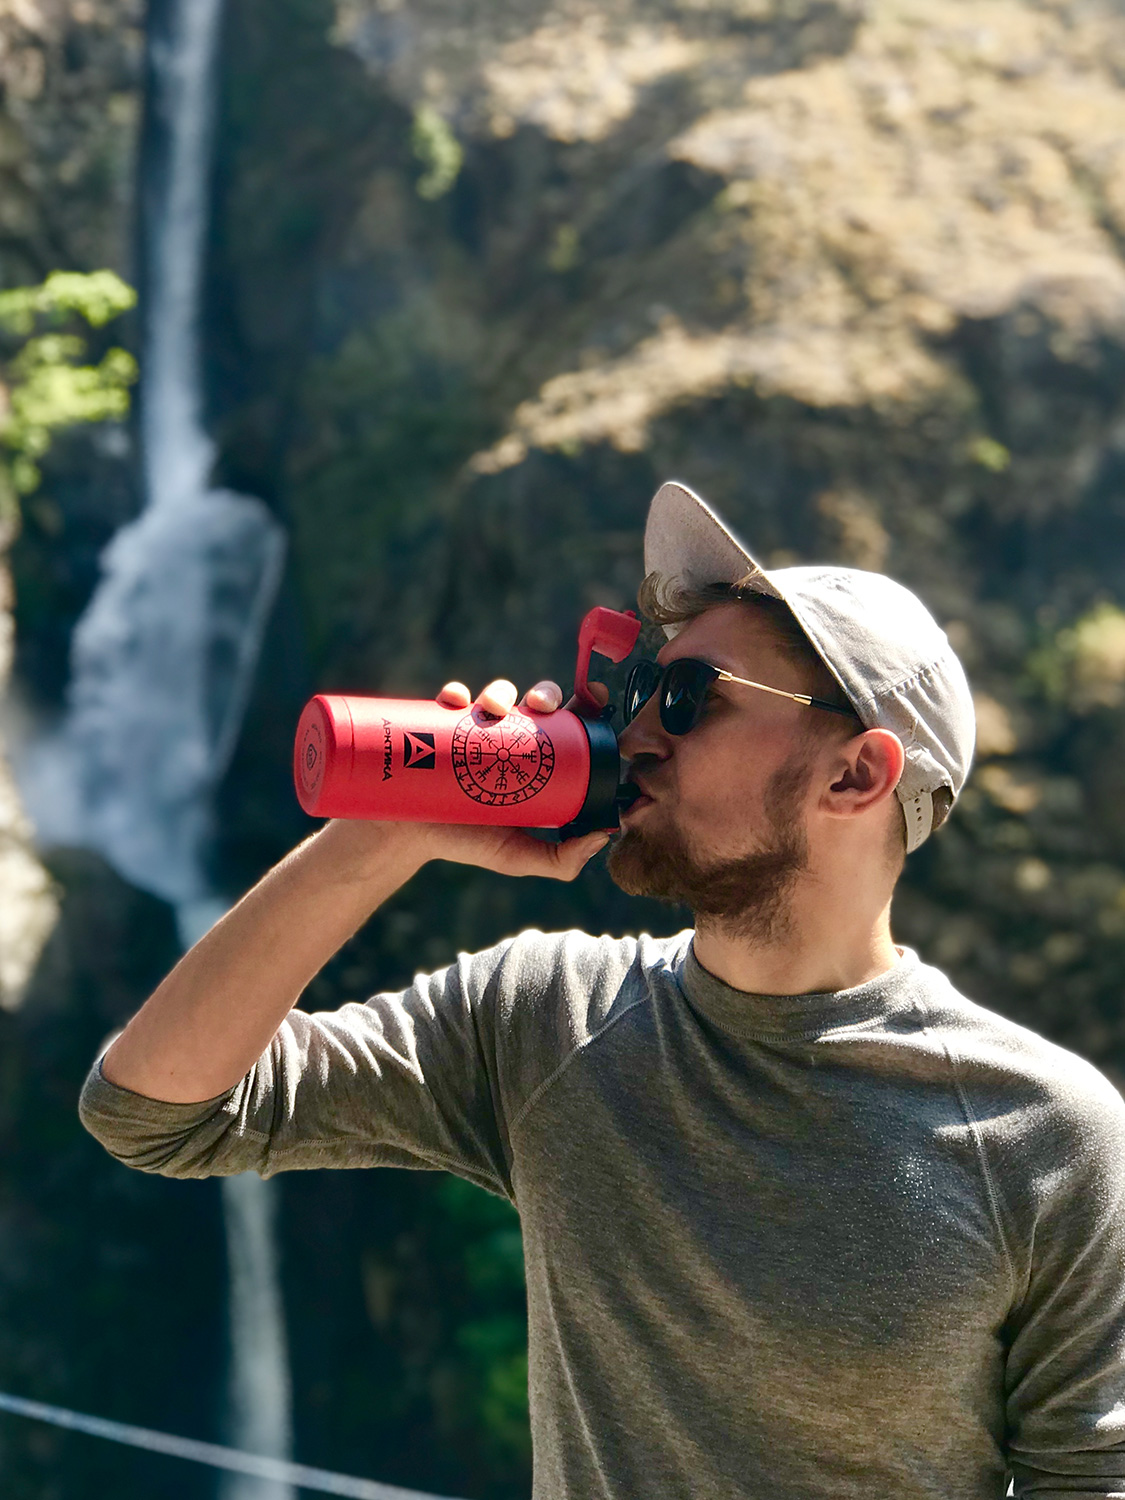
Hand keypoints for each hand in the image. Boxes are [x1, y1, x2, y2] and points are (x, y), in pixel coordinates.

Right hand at [418, 676, 610, 878]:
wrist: (412, 838)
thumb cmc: (468, 844)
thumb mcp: (517, 856)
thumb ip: (559, 859)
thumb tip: (602, 838)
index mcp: (536, 761)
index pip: (569, 727)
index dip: (585, 706)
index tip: (595, 699)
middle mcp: (510, 739)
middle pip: (537, 702)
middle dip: (546, 693)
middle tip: (543, 706)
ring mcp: (476, 728)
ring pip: (498, 694)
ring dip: (502, 691)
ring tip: (495, 709)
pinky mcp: (440, 723)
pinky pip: (452, 698)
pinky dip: (456, 693)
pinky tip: (458, 702)